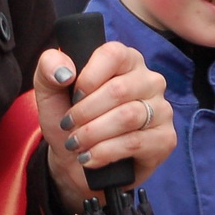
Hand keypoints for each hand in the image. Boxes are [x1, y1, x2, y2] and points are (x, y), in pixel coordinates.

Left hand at [34, 41, 173, 209]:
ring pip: (127, 117)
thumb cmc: (68, 117)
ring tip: (75, 142)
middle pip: (118, 90)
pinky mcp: (165, 139)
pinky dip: (104, 152)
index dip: (88, 77)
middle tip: (68, 125)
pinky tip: (89, 157)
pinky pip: (135, 143)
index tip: (73, 95)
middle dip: (84, 112)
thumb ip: (49, 68)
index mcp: (126, 59)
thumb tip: (64, 71)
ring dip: (92, 133)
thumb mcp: (49, 90)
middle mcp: (150, 80)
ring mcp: (162, 110)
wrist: (73, 159)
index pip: (113, 54)